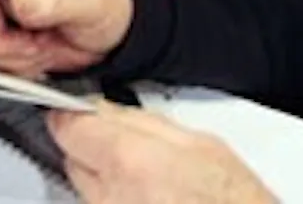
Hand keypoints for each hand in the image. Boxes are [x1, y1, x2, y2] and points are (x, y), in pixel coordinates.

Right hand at [0, 0, 133, 77]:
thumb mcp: (86, 0)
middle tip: (30, 44)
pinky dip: (10, 66)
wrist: (113, 32)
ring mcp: (1, 10)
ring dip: (6, 54)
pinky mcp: (3, 37)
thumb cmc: (104, 3)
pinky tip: (35, 58)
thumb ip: (53, 2)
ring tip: (39, 50)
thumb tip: (21, 5)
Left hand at [50, 102, 276, 203]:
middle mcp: (111, 199)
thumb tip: (105, 109)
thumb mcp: (198, 144)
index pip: (68, 128)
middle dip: (91, 149)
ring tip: (148, 182)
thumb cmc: (235, 202)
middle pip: (72, 160)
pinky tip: (149, 200)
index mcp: (129, 162)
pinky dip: (117, 201)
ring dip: (105, 180)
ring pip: (86, 190)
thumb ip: (141, 122)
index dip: (72, 115)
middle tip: (129, 150)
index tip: (78, 112)